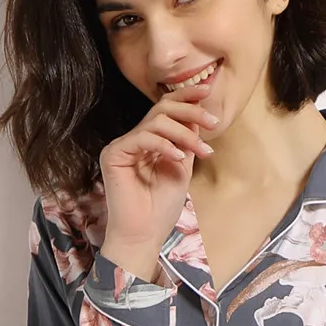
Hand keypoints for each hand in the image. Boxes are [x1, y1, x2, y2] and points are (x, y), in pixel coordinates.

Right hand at [98, 81, 217, 268]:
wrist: (144, 235)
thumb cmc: (161, 208)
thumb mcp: (183, 169)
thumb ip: (187, 142)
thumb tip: (197, 116)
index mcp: (151, 141)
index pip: (167, 110)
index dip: (186, 97)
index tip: (208, 91)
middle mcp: (135, 139)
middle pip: (162, 108)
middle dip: (190, 111)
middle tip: (212, 121)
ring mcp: (123, 145)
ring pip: (156, 121)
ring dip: (184, 133)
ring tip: (201, 151)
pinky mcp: (113, 154)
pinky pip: (143, 138)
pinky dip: (164, 145)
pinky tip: (178, 158)